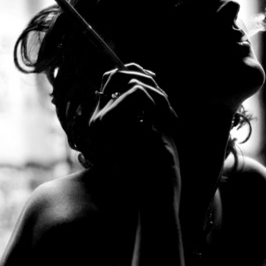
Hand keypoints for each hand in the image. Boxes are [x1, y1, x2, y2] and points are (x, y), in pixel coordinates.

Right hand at [88, 63, 180, 200]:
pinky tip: (163, 122)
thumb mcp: (151, 132)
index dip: (134, 75)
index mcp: (102, 124)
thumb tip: (145, 77)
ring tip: (169, 120)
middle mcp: (95, 121)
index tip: (156, 81)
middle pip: (115, 74)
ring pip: (131, 83)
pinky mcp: (107, 121)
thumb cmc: (158, 168)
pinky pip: (137, 93)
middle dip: (145, 80)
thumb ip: (142, 108)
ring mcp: (98, 121)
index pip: (110, 81)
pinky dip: (156, 102)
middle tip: (165, 100)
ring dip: (158, 96)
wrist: (154, 191)